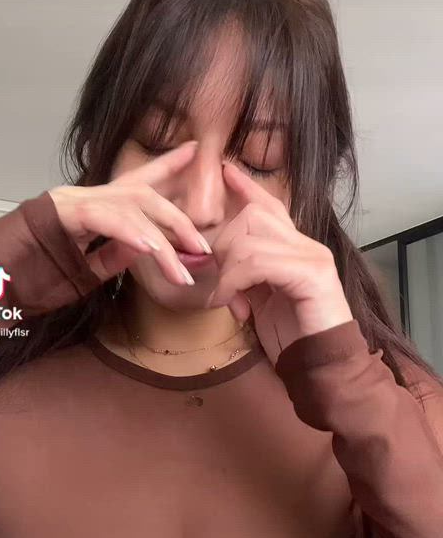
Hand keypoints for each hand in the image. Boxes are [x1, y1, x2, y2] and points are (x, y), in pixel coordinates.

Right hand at [48, 141, 210, 287]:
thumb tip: (144, 247)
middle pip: (142, 194)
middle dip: (178, 218)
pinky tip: (150, 248)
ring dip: (161, 239)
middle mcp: (84, 198)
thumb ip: (114, 257)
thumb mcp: (85, 273)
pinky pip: (104, 218)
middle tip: (203, 246)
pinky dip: (131, 233)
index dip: (166, 166)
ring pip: (129, 207)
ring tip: (181, 267)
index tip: (194, 150)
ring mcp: (71, 202)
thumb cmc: (28, 282)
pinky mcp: (59, 213)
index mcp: (92, 210)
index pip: (136, 185)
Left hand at [206, 162, 353, 363]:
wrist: (322, 367)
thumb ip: (243, 277)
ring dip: (226, 269)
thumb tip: (215, 266)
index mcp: (296, 248)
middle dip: (222, 244)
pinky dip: (235, 282)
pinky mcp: (311, 274)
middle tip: (217, 281)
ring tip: (223, 298)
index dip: (245, 187)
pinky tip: (233, 306)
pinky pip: (258, 262)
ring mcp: (312, 257)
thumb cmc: (292, 338)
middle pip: (252, 216)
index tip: (224, 170)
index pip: (269, 205)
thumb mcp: (259, 301)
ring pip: (250, 238)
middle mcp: (308, 245)